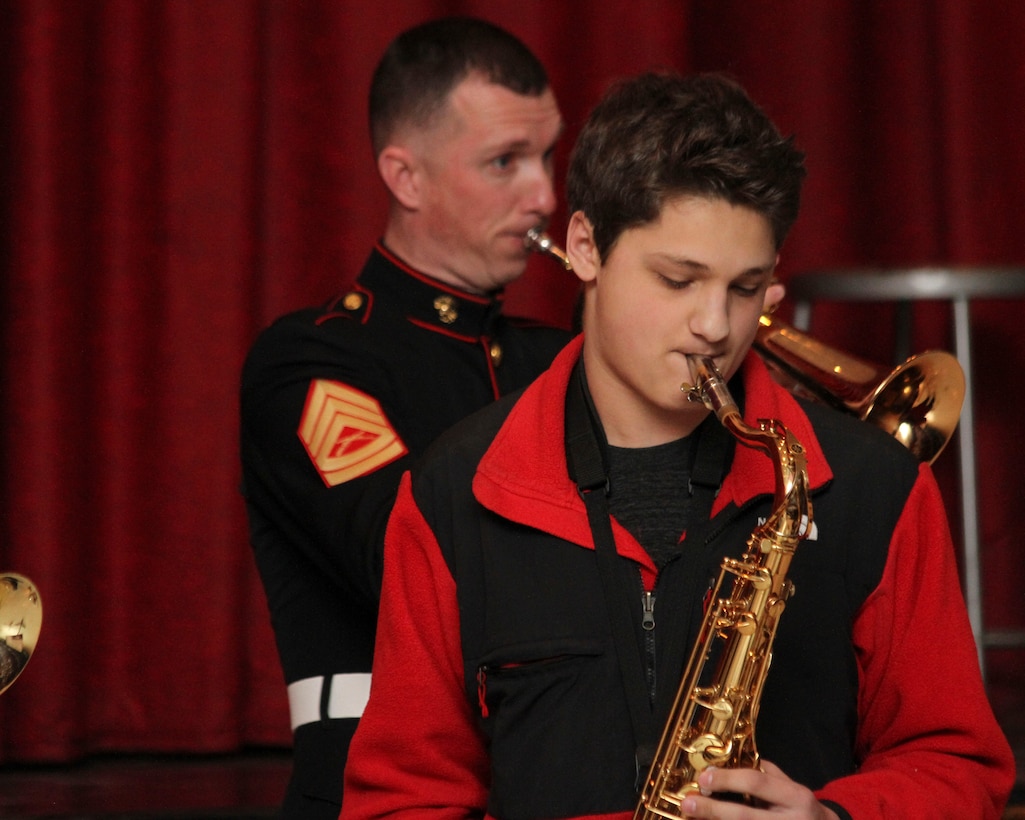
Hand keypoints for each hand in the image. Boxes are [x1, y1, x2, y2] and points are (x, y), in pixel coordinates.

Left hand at [679, 761, 840, 818]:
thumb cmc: (803, 810)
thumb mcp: (792, 788)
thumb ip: (767, 774)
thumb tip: (731, 761)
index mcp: (796, 796)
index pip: (758, 784)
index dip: (728, 779)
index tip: (704, 778)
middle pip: (745, 817)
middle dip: (713, 811)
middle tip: (688, 803)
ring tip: (693, 817)